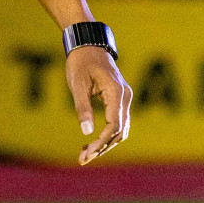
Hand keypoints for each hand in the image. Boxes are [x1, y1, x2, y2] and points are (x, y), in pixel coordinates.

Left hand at [67, 44, 131, 164]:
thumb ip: (82, 107)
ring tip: (85, 155)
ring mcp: (125, 99)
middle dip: (102, 147)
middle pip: (120, 131)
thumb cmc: (81, 62)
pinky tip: (91, 143)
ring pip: (120, 130)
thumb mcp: (77, 84)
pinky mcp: (119, 100)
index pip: (114, 125)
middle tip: (83, 159)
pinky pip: (117, 122)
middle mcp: (126, 97)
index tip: (87, 154)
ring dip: (105, 144)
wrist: (88, 44)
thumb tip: (86, 132)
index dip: (101, 142)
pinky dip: (106, 135)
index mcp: (117, 92)